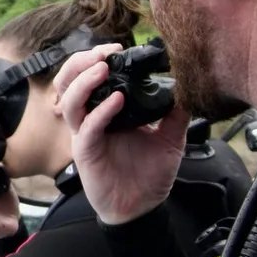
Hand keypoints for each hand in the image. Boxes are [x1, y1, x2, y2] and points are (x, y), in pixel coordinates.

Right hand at [51, 44, 184, 225]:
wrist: (142, 208)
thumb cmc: (149, 175)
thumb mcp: (170, 139)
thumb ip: (176, 114)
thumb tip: (188, 88)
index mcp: (106, 111)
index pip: (89, 75)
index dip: (97, 57)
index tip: (119, 48)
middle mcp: (91, 119)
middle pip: (69, 81)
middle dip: (82, 62)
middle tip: (105, 54)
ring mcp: (86, 135)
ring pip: (69, 100)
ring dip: (84, 81)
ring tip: (103, 68)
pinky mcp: (86, 152)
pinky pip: (88, 128)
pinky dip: (101, 111)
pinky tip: (118, 101)